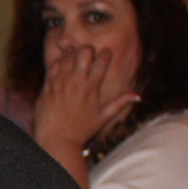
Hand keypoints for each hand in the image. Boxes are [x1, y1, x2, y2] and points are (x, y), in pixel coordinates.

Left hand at [33, 37, 137, 175]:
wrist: (57, 139)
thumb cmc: (81, 129)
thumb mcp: (103, 116)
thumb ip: (120, 103)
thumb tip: (138, 96)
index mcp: (92, 88)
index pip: (102, 60)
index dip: (106, 54)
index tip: (104, 57)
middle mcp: (76, 82)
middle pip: (84, 51)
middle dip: (88, 49)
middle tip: (88, 56)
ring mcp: (61, 82)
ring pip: (68, 55)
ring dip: (73, 55)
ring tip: (76, 62)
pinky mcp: (48, 85)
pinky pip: (53, 64)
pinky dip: (59, 62)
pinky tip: (64, 68)